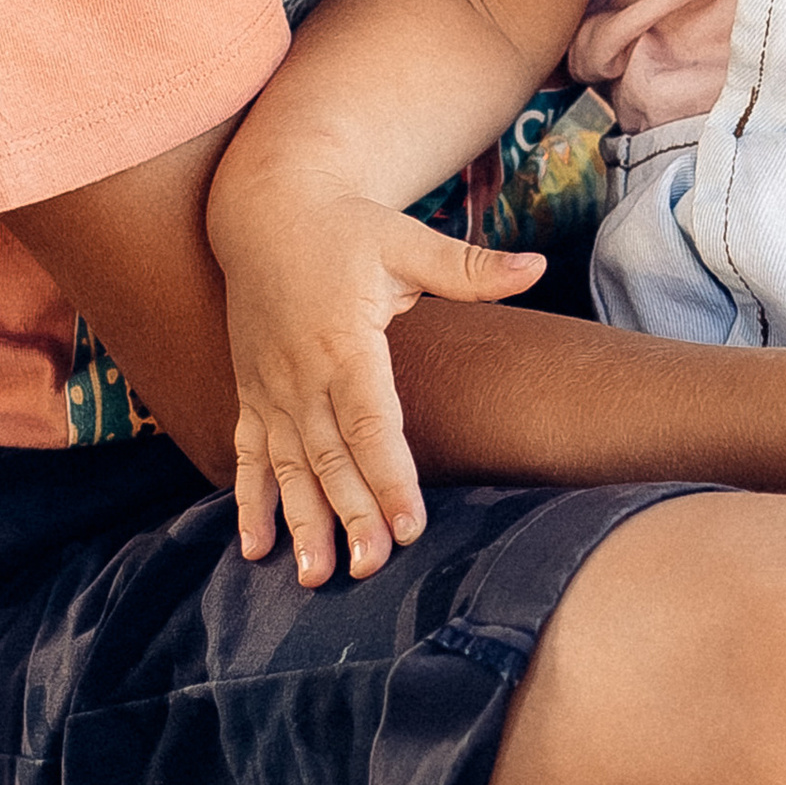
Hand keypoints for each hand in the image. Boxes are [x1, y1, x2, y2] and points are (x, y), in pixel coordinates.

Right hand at [213, 186, 542, 587]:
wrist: (265, 209)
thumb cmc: (346, 228)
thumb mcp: (407, 240)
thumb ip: (469, 267)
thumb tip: (537, 268)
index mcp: (344, 342)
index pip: (371, 422)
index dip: (390, 477)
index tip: (410, 526)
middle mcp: (301, 374)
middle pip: (330, 457)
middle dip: (351, 516)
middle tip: (372, 568)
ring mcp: (270, 388)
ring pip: (287, 467)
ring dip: (300, 523)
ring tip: (315, 575)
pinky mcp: (251, 393)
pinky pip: (248, 455)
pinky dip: (250, 501)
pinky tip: (254, 549)